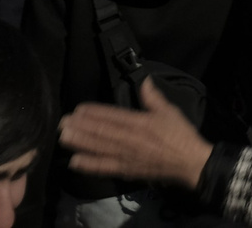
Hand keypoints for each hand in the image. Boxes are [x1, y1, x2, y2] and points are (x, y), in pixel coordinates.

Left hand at [59, 77, 212, 186]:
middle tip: (63, 122)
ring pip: (99, 148)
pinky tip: (74, 161)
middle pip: (101, 132)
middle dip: (81, 127)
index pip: (113, 116)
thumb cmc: (180, 135)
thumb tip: (145, 80)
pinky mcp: (125, 171)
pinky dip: (89, 165)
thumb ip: (154, 98)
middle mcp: (130, 139)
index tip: (78, 109)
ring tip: (63, 137)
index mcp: (140, 122)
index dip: (94, 112)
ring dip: (80, 143)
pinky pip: (104, 168)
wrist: (189, 162)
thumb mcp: (170, 111)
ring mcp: (126, 156)